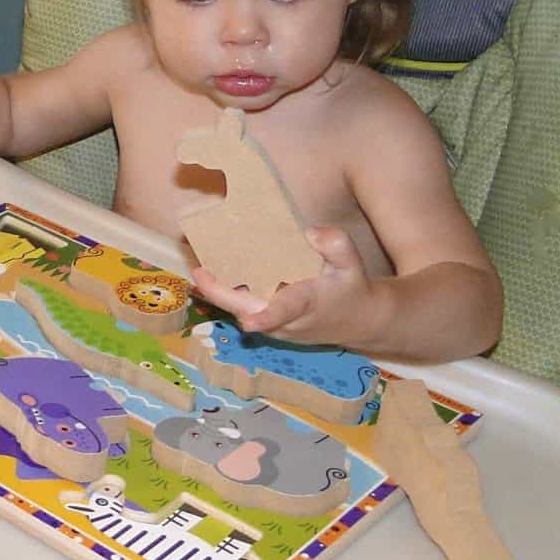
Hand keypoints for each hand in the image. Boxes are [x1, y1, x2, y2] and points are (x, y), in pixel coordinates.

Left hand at [191, 227, 378, 348]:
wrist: (359, 321)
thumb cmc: (352, 289)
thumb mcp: (353, 264)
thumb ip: (336, 245)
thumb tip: (310, 232)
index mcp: (307, 304)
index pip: (285, 311)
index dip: (267, 318)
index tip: (249, 323)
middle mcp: (286, 322)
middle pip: (248, 312)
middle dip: (222, 296)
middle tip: (200, 273)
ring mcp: (275, 327)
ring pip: (241, 311)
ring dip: (220, 294)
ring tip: (202, 269)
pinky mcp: (269, 325)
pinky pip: (244, 310)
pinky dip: (229, 294)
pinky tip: (215, 273)